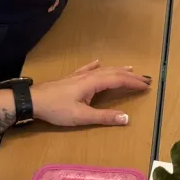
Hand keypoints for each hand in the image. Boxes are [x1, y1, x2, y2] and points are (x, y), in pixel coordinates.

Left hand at [32, 61, 151, 126]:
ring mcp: (79, 76)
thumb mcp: (82, 117)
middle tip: (145, 79)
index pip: (119, 80)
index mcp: (93, 83)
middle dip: (130, 76)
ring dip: (118, 70)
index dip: (134, 82)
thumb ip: (104, 117)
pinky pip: (88, 69)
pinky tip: (98, 62)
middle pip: (114, 73)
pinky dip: (96, 66)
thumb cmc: (57, 109)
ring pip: (103, 70)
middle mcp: (88, 76)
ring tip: (130, 69)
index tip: (147, 85)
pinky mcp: (71, 79)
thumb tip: (127, 118)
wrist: (33, 100)